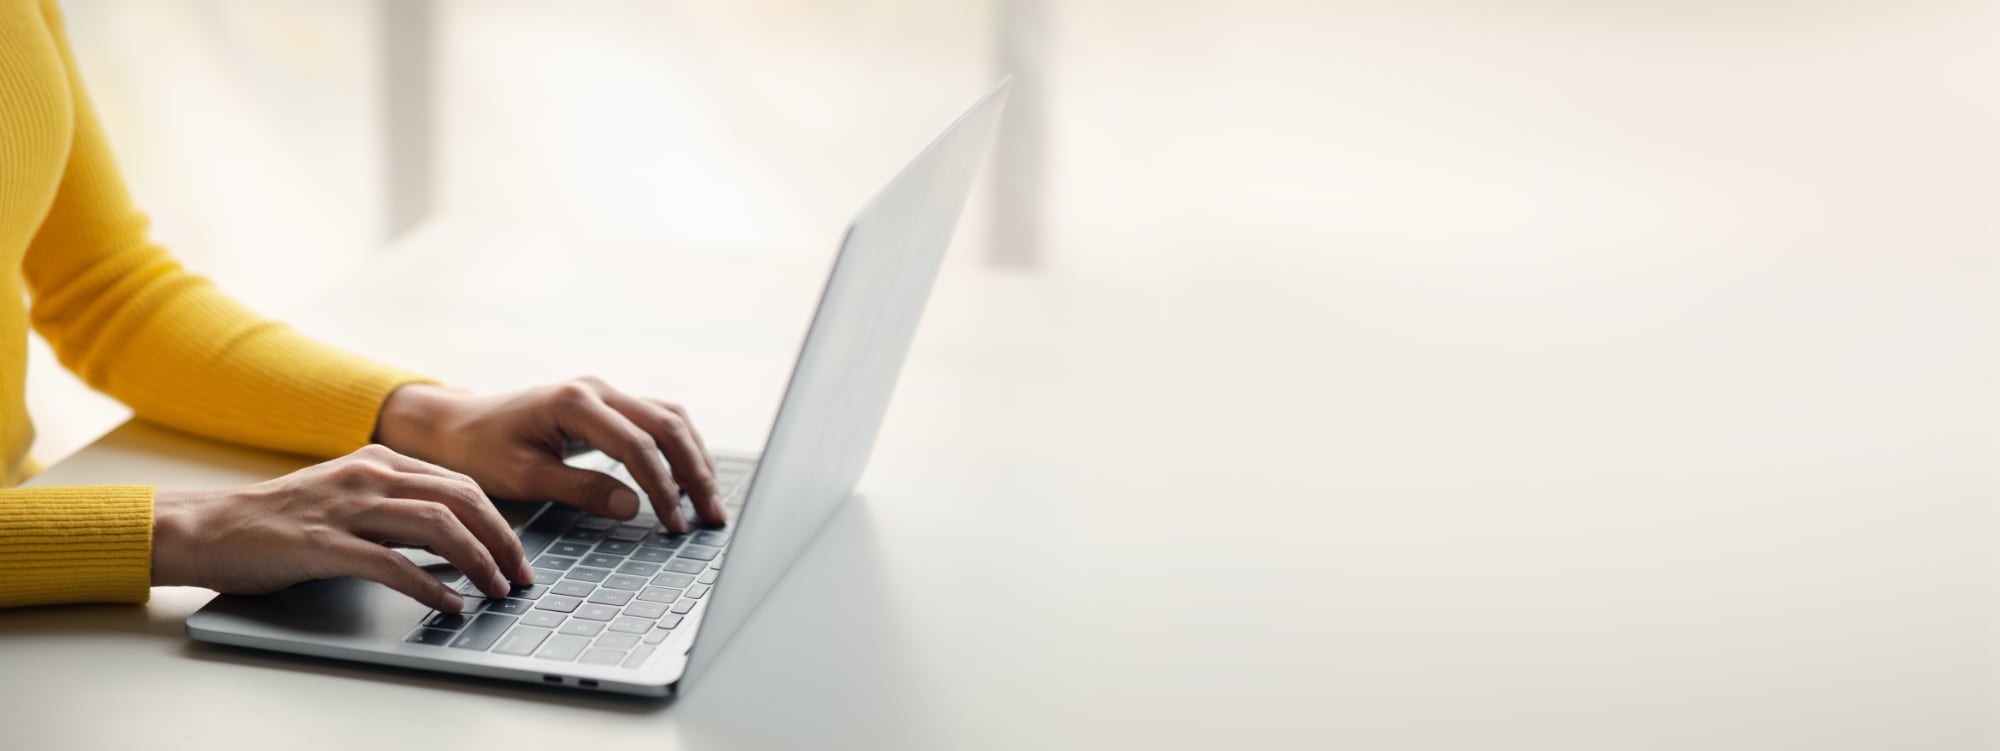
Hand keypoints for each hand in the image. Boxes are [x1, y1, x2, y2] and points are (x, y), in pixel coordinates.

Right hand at [151, 445, 532, 610]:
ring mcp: (347, 507)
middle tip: (519, 576)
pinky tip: (449, 604)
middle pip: (461, 501)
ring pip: (438, 526)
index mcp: (379, 460)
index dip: (499, 521)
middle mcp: (369, 475)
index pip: (461, 485)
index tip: (516, 554)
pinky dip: (430, 587)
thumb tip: (453, 535)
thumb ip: (395, 504)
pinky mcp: (324, 543)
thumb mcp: (347, 494)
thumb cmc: (279, 519)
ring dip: (477, 562)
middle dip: (501, 541)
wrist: (209, 527)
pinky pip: (393, 564)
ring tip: (494, 591)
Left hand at [373, 378, 721, 531]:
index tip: (674, 524)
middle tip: (711, 516)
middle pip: (667, 424)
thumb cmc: (482, 451)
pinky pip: (656, 419)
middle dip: (695, 472)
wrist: (458, 425)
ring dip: (694, 457)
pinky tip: (688, 478)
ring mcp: (605, 392)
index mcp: (575, 403)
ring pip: (670, 418)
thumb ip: (581, 490)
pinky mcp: (607, 403)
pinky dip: (678, 448)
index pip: (638, 446)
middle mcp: (597, 389)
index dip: (663, 488)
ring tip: (709, 500)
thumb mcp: (525, 477)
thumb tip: (633, 506)